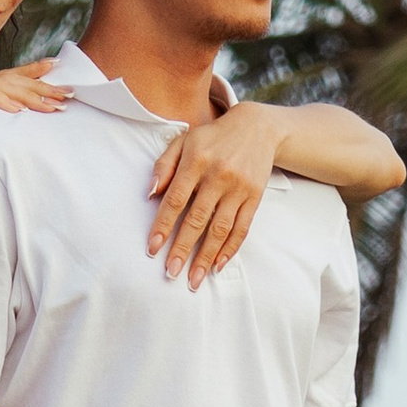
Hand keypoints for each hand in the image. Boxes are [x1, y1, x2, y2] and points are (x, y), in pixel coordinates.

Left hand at [148, 97, 285, 285]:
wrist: (257, 128)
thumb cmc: (212, 138)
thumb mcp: (184, 141)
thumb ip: (164, 165)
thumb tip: (150, 193)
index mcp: (196, 161)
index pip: (175, 199)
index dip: (163, 226)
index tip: (153, 248)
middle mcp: (218, 176)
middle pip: (197, 219)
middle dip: (183, 249)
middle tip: (171, 272)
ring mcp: (239, 188)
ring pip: (220, 228)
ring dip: (206, 256)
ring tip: (194, 278)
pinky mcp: (255, 196)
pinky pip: (242, 227)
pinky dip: (230, 248)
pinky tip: (218, 264)